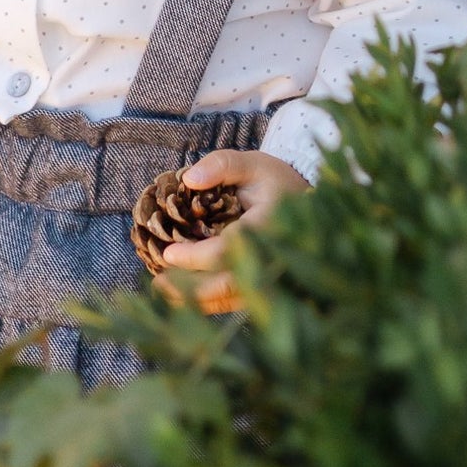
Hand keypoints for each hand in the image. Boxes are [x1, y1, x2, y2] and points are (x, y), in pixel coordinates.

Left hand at [152, 149, 308, 313]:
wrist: (307, 203)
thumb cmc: (275, 182)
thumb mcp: (252, 164)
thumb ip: (221, 165)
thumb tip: (189, 179)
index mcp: (269, 226)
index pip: (226, 251)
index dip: (194, 257)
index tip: (167, 253)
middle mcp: (272, 257)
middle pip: (227, 286)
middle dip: (190, 288)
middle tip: (159, 284)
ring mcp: (272, 277)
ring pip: (231, 299)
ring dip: (196, 300)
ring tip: (165, 294)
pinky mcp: (267, 286)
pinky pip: (236, 301)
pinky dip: (210, 303)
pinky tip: (187, 298)